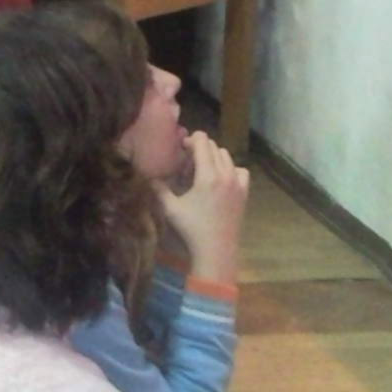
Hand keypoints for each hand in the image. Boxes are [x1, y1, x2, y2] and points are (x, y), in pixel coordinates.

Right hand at [158, 131, 247, 286]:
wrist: (216, 251)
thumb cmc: (192, 229)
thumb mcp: (170, 209)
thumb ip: (158, 189)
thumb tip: (148, 177)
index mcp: (208, 175)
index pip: (203, 142)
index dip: (190, 140)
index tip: (181, 148)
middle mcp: (225, 174)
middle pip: (215, 147)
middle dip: (200, 149)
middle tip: (188, 162)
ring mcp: (238, 183)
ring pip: (227, 157)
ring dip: (214, 157)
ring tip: (203, 171)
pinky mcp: (244, 193)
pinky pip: (240, 171)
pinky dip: (231, 169)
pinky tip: (221, 180)